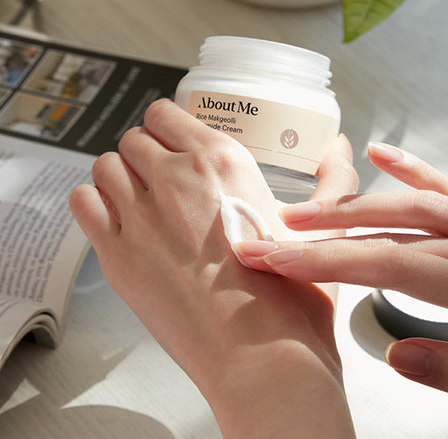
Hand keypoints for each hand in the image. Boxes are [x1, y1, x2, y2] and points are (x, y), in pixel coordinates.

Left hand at [70, 99, 357, 438]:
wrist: (263, 356)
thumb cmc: (291, 298)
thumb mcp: (319, 229)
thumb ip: (333, 182)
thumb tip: (342, 151)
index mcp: (223, 161)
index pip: (167, 113)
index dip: (166, 125)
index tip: (172, 140)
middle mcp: (176, 178)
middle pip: (135, 139)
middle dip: (147, 153)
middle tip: (163, 177)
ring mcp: (141, 215)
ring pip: (107, 164)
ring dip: (121, 175)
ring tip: (141, 199)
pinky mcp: (117, 254)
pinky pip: (83, 202)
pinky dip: (95, 202)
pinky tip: (117, 218)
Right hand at [236, 142, 447, 425]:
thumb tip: (399, 357)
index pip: (391, 266)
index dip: (328, 262)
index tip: (280, 259)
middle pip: (396, 227)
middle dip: (331, 229)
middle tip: (282, 231)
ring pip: (422, 203)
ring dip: (363, 202)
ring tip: (317, 203)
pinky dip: (420, 174)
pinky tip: (388, 159)